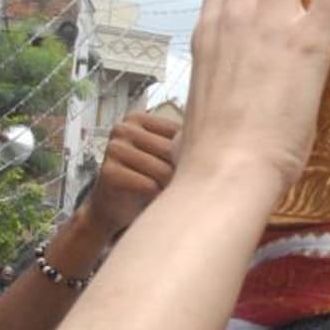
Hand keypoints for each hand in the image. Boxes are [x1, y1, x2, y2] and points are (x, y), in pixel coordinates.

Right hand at [81, 108, 182, 244]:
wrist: (111, 210)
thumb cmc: (143, 182)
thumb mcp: (162, 158)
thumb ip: (179, 144)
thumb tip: (220, 139)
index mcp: (136, 120)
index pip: (177, 132)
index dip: (189, 154)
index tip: (194, 167)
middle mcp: (122, 129)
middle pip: (171, 151)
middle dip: (181, 171)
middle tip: (184, 185)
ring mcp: (113, 149)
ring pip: (162, 170)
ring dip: (170, 187)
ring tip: (169, 194)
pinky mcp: (108, 172)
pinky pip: (148, 185)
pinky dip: (156, 197)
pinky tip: (153, 201)